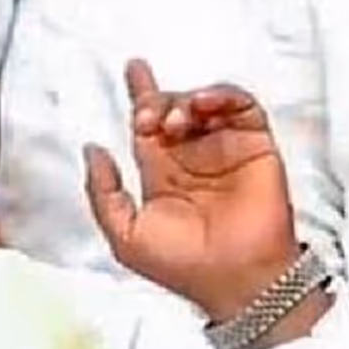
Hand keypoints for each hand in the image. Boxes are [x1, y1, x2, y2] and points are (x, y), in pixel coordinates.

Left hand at [84, 59, 298, 320]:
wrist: (234, 279)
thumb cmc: (180, 266)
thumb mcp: (125, 235)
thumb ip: (102, 193)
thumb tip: (92, 150)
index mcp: (162, 175)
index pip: (147, 127)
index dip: (140, 96)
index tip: (134, 69)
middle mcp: (193, 158)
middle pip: (171, 108)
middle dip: (155, 101)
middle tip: (147, 116)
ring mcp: (225, 150)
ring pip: (203, 103)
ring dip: (184, 100)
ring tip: (174, 119)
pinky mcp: (256, 146)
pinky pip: (243, 107)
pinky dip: (223, 95)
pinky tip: (204, 104)